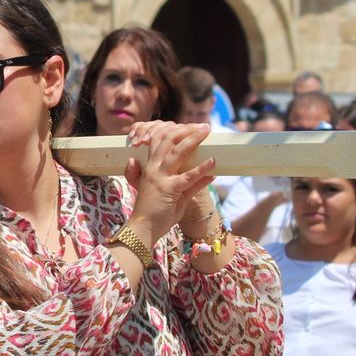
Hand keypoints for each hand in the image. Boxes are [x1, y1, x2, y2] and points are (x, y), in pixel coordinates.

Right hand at [122, 122, 217, 244]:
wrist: (143, 229)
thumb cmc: (156, 213)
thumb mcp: (174, 194)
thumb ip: (190, 183)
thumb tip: (211, 174)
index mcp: (151, 168)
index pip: (160, 141)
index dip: (175, 131)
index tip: (192, 127)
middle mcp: (154, 169)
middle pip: (167, 141)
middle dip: (185, 130)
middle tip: (203, 126)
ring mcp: (160, 179)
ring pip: (176, 153)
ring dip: (192, 140)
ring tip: (206, 132)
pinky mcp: (168, 190)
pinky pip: (187, 177)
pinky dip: (201, 168)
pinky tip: (212, 161)